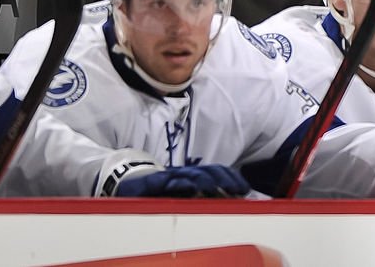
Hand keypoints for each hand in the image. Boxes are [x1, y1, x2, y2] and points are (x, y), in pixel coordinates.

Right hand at [115, 164, 250, 197]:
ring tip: (216, 189)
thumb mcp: (187, 196)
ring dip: (205, 181)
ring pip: (190, 175)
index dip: (231, 177)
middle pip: (207, 171)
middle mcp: (184, 172)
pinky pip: (166, 182)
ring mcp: (169, 176)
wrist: (130, 185)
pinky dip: (179, 184)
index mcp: (195, 174)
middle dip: (223, 179)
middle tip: (236, 191)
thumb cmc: (162, 193)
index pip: (217, 171)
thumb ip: (205, 198)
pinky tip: (189, 188)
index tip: (244, 189)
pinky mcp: (152, 183)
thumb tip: (232, 202)